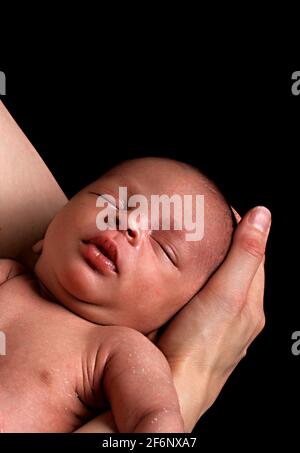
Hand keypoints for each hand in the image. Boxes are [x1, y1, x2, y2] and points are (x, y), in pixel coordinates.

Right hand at [153, 206, 270, 430]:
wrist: (174, 386)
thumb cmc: (199, 345)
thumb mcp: (227, 293)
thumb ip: (245, 256)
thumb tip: (262, 217)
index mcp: (251, 301)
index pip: (254, 253)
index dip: (242, 227)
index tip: (223, 208)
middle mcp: (240, 313)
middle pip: (239, 267)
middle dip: (227, 243)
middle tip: (206, 222)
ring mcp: (220, 324)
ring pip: (221, 282)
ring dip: (213, 262)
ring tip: (195, 245)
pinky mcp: (200, 331)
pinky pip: (206, 297)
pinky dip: (200, 281)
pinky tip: (185, 280)